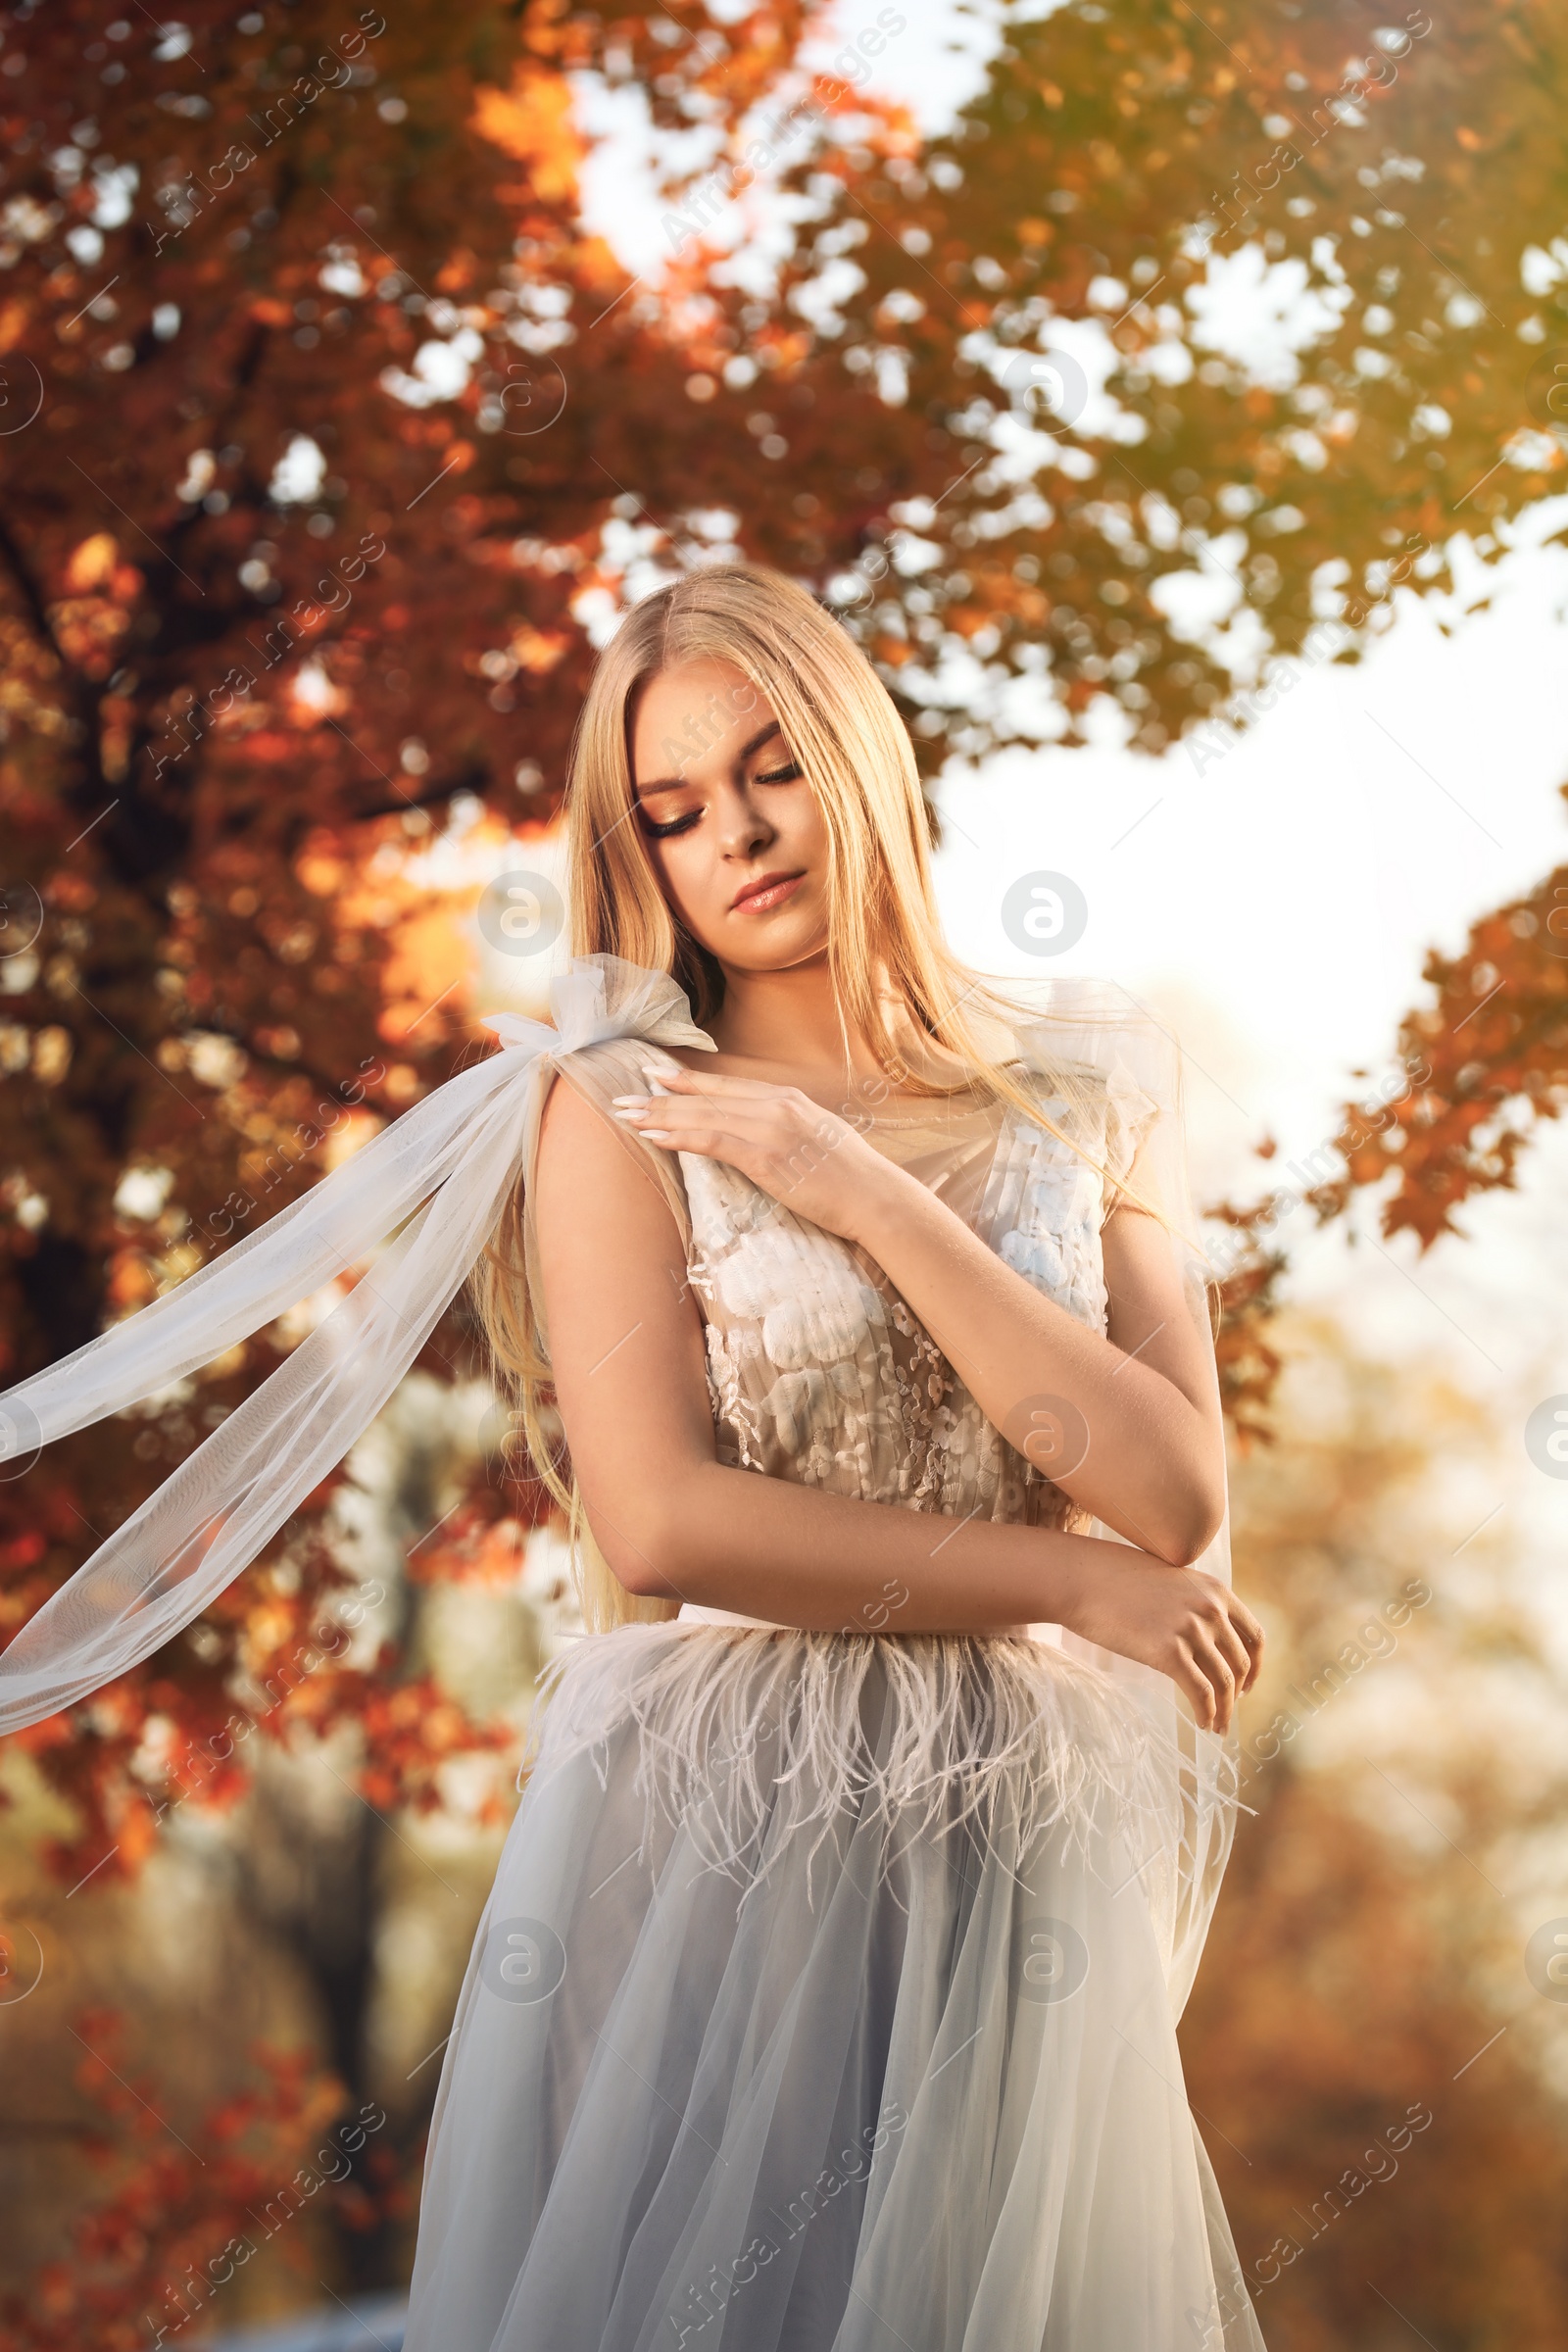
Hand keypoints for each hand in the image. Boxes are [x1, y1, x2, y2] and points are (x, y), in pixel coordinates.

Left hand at [611, 1063, 906, 1244]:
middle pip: (708, 1097)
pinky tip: (656, 1137)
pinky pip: (714, 1141)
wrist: (876, 1197)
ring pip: (704, 1116)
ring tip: (628, 1118)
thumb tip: (766, 1136)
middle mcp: (776, 1105)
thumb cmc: (851, 1177)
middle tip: (624, 1098)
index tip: (656, 1076)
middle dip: (662, 1097)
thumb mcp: (819, 1138)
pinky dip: (682, 1136)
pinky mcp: (766, 1156)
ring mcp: (771, 1128)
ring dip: (661, 1116)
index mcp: (788, 1098)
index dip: (688, 1081)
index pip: (727, 1085)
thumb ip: (789, 1128)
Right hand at [1059, 1548, 1262, 1734]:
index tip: (1247, 1686)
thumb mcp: (1171, 1582)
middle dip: (1237, 1693)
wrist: (1082, 1579)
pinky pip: (1200, 1693)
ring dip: (1224, 1711)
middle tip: (1229, 1710)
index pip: (1255, 1636)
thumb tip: (1207, 1640)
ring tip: (1218, 1726)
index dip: (1255, 1667)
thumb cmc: (1117, 1580)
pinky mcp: (1169, 1652)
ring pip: (1223, 1683)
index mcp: (1216, 1590)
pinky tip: (1203, 1723)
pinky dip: (1206, 1713)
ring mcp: (1191, 1630)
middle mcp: (1210, 1609)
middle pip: (1240, 1664)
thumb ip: (1195, 1604)